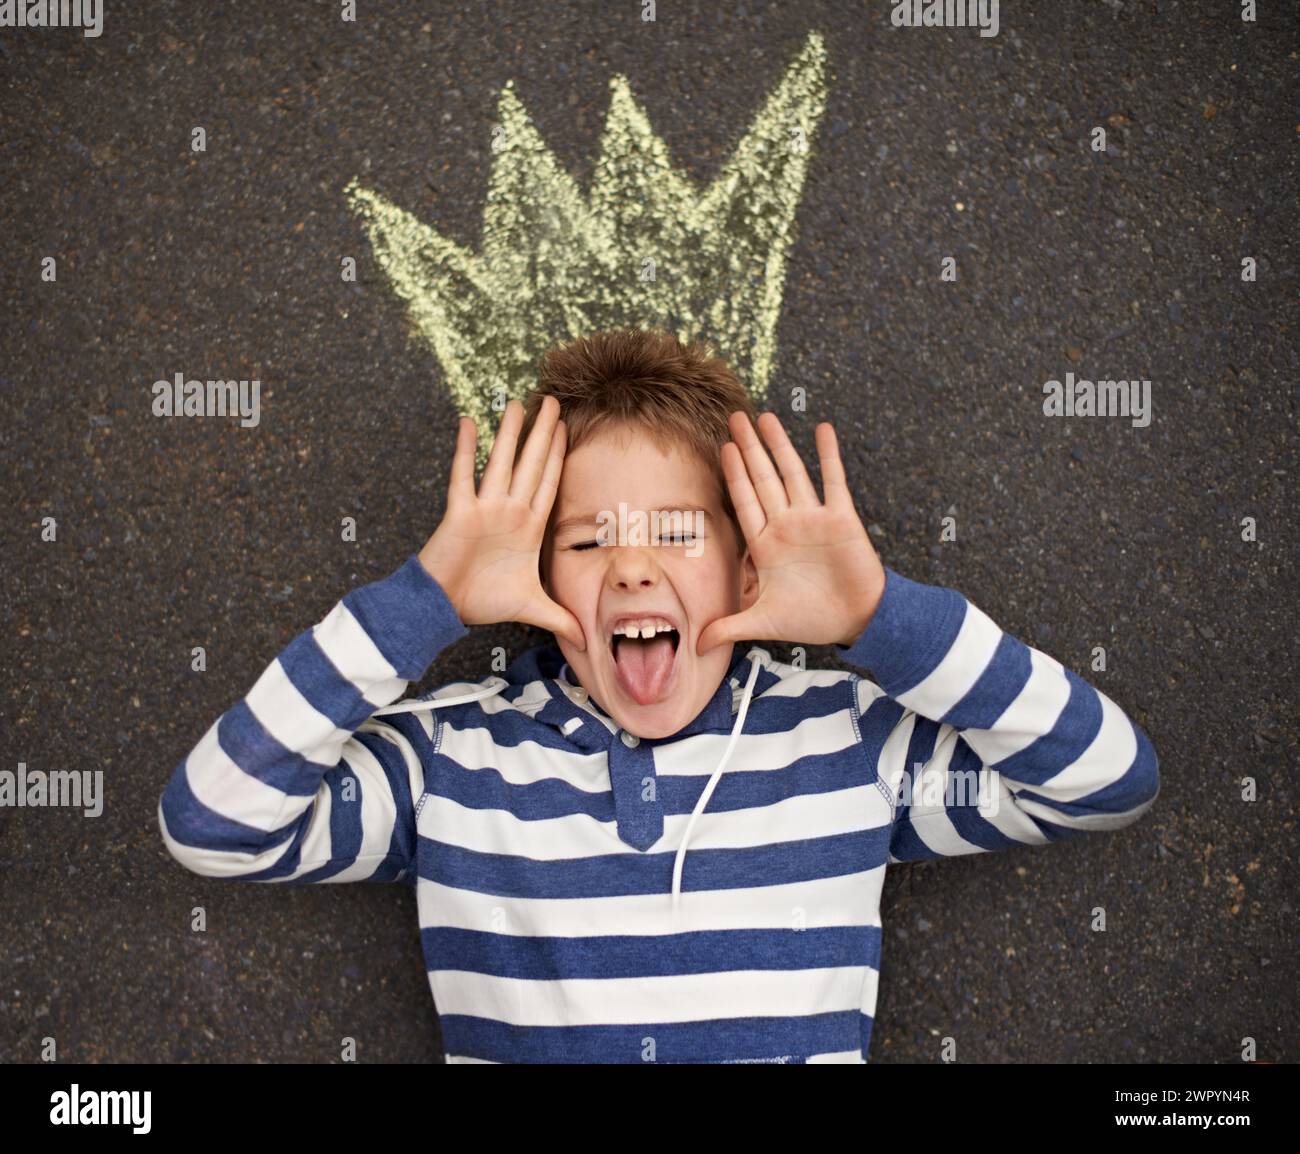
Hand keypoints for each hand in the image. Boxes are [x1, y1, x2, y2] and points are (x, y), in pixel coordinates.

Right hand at [418, 396, 585, 650]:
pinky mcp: (459, 512)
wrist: (444, 606)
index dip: (558, 457)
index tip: (567, 430)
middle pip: (530, 463)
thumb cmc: (482, 601)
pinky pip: (463, 475)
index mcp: (527, 527)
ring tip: (518, 403)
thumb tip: (586, 640)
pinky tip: (469, 422)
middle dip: (542, 433)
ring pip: (501, 462)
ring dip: (509, 433)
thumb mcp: (531, 607)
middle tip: (551, 400)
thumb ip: (560, 618)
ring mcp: (485, 508)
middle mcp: (509, 511)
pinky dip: (465, 449)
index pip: (548, 484)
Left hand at [696, 411, 885, 655]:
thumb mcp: (763, 623)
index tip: (721, 448)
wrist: (856, 621)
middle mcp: (787, 525)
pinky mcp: (842, 519)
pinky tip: (822, 429)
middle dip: (749, 448)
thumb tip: (697, 648)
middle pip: (763, 478)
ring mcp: (814, 519)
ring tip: (767, 416)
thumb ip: (729, 627)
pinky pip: (834, 481)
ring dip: (781, 445)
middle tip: (735, 417)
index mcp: (766, 544)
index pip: (744, 501)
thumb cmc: (811, 620)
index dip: (733, 474)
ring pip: (793, 473)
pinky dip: (829, 456)